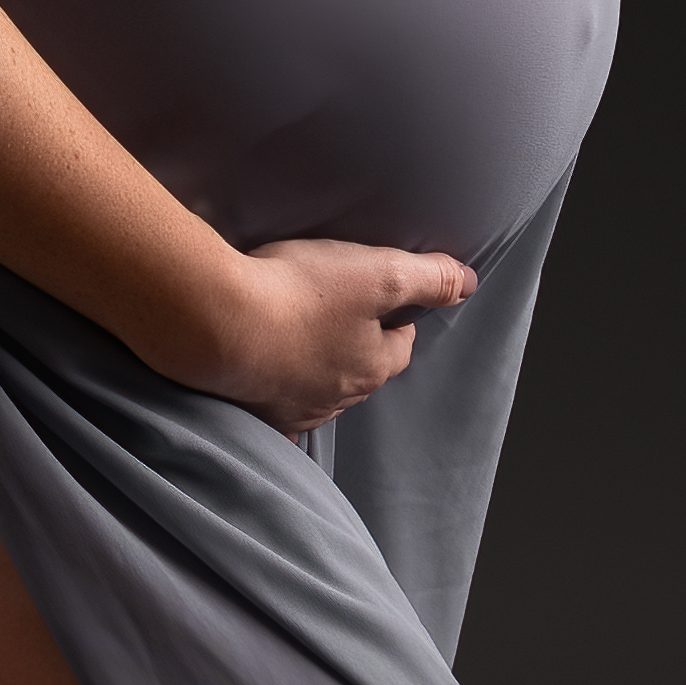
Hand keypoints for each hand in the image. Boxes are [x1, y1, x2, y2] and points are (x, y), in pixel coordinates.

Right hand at [180, 230, 480, 439]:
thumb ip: (428, 277)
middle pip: (359, 370)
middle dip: (355, 345)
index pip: (400, 344)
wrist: (217, 323)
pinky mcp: (254, 411)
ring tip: (297, 333)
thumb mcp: (379, 272)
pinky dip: (274, 399)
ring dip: (314, 366)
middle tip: (334, 308)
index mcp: (372, 365)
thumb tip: (468, 282)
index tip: (376, 294)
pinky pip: (273, 412)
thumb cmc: (300, 293)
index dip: (394, 317)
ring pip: (318, 389)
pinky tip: (264, 386)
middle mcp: (338, 397)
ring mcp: (294, 409)